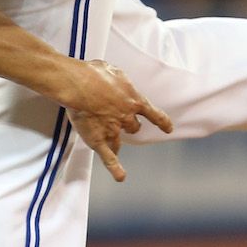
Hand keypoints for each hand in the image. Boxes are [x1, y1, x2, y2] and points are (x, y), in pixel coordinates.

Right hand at [65, 60, 172, 181]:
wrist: (77, 84)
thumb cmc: (93, 73)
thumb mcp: (112, 70)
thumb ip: (118, 80)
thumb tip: (116, 81)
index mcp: (133, 99)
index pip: (153, 113)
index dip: (162, 121)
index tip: (168, 128)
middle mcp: (126, 117)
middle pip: (134, 127)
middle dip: (129, 125)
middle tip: (120, 122)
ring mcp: (113, 130)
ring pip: (119, 141)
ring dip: (117, 140)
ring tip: (113, 143)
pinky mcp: (98, 140)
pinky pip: (108, 158)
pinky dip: (115, 168)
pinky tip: (120, 177)